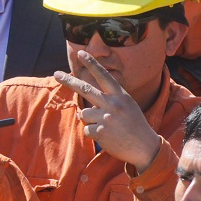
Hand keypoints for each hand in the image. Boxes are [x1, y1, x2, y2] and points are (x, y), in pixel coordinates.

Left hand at [54, 49, 161, 168]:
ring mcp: (106, 118)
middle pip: (85, 89)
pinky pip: (86, 129)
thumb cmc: (134, 125)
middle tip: (56, 73)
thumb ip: (106, 102)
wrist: (144, 147)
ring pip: (83, 114)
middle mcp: (112, 104)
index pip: (103, 76)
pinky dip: (93, 133)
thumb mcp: (126, 106)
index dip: (92, 64)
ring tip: (105, 126)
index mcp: (120, 96)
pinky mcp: (101, 132)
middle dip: (69, 80)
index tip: (81, 53)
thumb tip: (81, 110)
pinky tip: (106, 137)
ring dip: (89, 120)